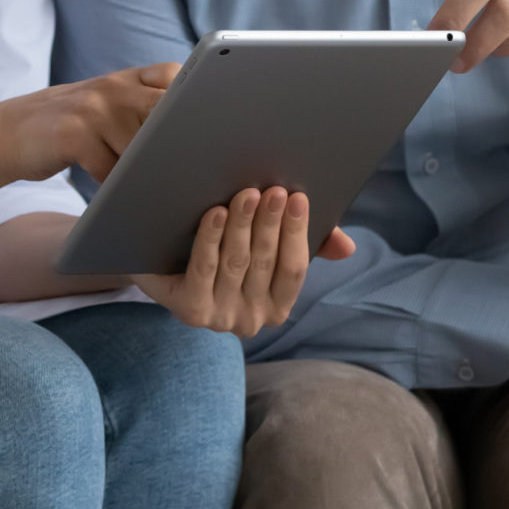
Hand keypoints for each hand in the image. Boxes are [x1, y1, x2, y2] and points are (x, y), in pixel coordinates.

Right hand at [0, 62, 179, 185]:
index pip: (173, 76)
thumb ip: (141, 105)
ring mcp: (92, 110)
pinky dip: (116, 187)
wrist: (8, 131)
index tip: (209, 125)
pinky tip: (117, 195)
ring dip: (147, 172)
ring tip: (155, 189)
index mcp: (124, 79)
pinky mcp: (73, 136)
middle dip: (178, 140)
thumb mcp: (104, 103)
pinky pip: (110, 170)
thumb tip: (195, 135)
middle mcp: (111, 88)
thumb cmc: (69, 125)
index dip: (194, 98)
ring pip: (139, 147)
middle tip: (193, 166)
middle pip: (162, 112)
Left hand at [133, 187, 355, 338]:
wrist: (161, 264)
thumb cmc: (224, 250)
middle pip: (265, 263)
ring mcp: (219, 317)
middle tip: (273, 189)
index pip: (294, 270)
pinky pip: (204, 270)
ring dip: (243, 226)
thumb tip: (347, 247)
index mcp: (276, 306)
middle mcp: (251, 319)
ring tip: (246, 194)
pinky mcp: (190, 309)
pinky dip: (211, 239)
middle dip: (271, 223)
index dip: (298, 233)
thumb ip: (308, 244)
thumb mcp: (266, 247)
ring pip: (236, 263)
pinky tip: (216, 213)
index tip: (299, 198)